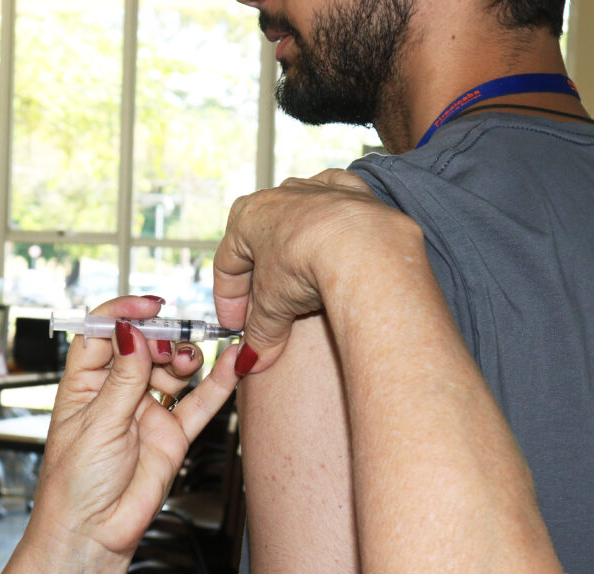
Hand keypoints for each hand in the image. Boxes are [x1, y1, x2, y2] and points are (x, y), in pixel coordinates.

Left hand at [35, 295, 239, 556]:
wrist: (93, 534)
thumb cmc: (75, 485)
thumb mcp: (96, 423)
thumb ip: (122, 378)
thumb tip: (129, 331)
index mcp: (84, 384)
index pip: (102, 334)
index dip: (122, 314)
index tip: (146, 307)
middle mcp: (116, 393)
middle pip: (143, 346)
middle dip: (160, 336)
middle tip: (169, 341)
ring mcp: (146, 412)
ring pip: (173, 370)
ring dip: (184, 357)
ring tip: (187, 360)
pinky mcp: (172, 435)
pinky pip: (199, 403)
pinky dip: (218, 383)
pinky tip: (233, 362)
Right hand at [213, 169, 422, 372]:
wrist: (366, 247)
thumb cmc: (307, 265)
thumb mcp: (274, 307)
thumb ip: (260, 333)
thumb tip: (251, 362)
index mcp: (246, 216)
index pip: (227, 264)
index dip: (228, 301)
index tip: (235, 328)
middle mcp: (279, 196)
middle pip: (260, 248)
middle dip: (259, 286)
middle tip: (263, 320)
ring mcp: (318, 192)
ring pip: (297, 227)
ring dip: (292, 257)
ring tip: (299, 293)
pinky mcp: (356, 195)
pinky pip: (336, 207)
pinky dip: (331, 224)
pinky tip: (330, 238)